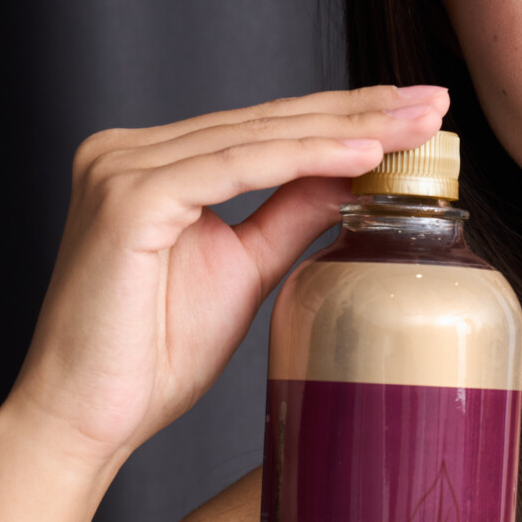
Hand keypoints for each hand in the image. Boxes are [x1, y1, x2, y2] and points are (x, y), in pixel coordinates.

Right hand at [4, 84, 449, 469]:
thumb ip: (289, 216)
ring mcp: (123, 167)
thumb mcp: (244, 269)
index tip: (419, 115)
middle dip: (361, 111)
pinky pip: (233, 169)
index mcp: (154, 163)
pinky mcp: (129, 198)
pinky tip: (362, 154)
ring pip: (260, 138)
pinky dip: (303, 158)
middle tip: (434, 103)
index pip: (267, 129)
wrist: (87, 418)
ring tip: (416, 126)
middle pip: (269, 122)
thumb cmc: (151, 356)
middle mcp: (130, 151)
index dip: (346, 117)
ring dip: (347, 129)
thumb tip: (352, 178)